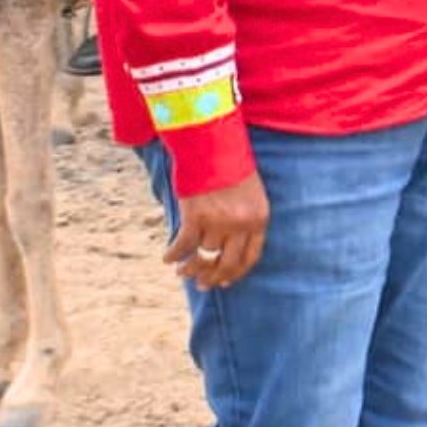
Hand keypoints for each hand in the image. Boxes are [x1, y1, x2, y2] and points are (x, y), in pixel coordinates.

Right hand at [166, 168, 269, 290]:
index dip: (236, 273)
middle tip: (202, 285)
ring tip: (182, 272)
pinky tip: (167, 258)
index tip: (226, 282)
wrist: (212, 141)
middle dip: (213, 278)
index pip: (250, 257)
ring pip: (204, 257)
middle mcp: (241, 224)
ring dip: (190, 268)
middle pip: (227, 263)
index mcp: (259, 218)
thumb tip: (228, 245)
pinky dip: (174, 255)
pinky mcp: (196, 216)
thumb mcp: (249, 193)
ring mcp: (218, 221)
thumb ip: (244, 218)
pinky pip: (184, 246)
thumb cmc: (230, 164)